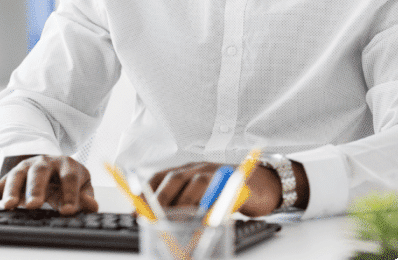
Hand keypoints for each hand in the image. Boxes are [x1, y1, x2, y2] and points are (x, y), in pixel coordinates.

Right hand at [0, 155, 98, 215]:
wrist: (50, 167)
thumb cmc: (66, 180)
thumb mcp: (80, 185)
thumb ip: (84, 196)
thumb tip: (92, 206)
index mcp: (65, 164)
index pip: (69, 177)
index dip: (70, 194)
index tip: (69, 211)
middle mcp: (44, 162)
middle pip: (40, 171)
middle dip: (36, 187)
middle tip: (35, 204)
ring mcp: (25, 168)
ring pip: (17, 175)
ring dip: (12, 190)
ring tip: (9, 206)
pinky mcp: (9, 178)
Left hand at [147, 161, 281, 216]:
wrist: (261, 183)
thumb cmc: (224, 193)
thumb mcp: (201, 199)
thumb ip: (184, 209)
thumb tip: (162, 230)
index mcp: (185, 171)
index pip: (160, 176)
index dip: (146, 192)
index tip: (137, 210)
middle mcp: (197, 168)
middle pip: (175, 178)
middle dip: (162, 198)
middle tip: (155, 218)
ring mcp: (216, 173)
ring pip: (197, 184)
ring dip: (187, 204)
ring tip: (179, 223)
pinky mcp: (235, 182)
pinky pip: (221, 193)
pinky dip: (212, 207)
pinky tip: (206, 221)